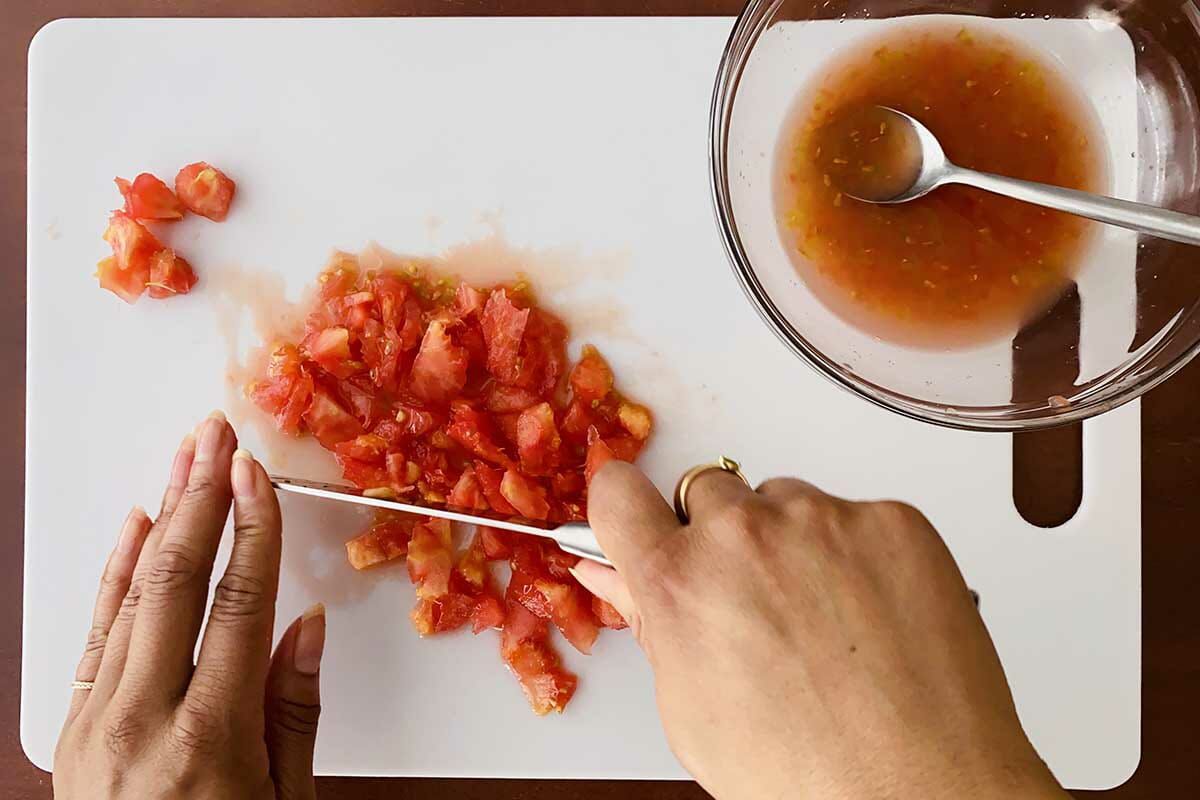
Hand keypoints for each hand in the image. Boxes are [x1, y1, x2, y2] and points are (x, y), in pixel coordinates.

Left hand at [53, 413, 325, 799]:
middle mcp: (144, 719)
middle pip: (177, 580)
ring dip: (162, 518)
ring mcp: (98, 720)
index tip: (258, 475)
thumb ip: (294, 710)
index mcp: (211, 739)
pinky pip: (95, 631)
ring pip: (131, 593)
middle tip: (215, 436)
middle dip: (200, 497)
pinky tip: (135, 527)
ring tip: (183, 460)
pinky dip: (115, 572)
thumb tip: (306, 624)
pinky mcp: (74, 726)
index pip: (238, 605)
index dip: (252, 530)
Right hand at [575, 463, 1067, 799]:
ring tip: (823, 621)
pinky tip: (869, 617)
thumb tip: (618, 577)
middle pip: (707, 492)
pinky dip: (858, 552)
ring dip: (791, 541)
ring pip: (785, 499)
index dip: (626, 509)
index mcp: (681, 581)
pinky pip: (855, 515)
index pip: (617, 492)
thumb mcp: (693, 710)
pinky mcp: (892, 520)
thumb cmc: (810, 775)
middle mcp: (746, 535)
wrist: (922, 790)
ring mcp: (824, 520)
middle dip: (720, 537)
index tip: (642, 521)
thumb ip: (651, 623)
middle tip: (753, 600)